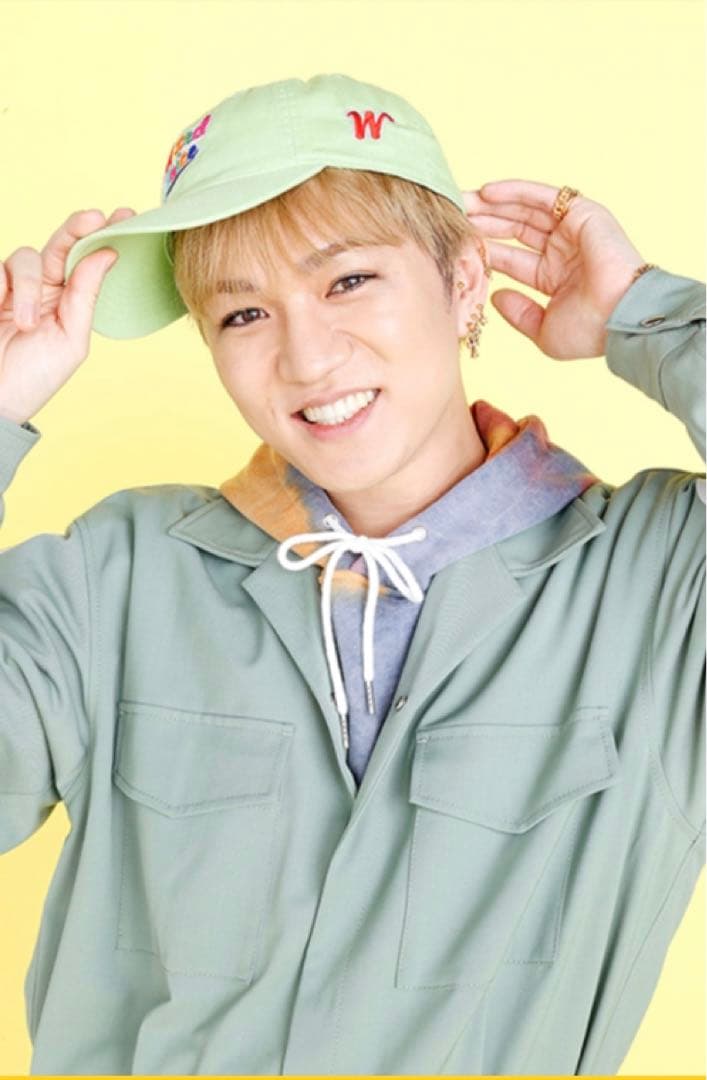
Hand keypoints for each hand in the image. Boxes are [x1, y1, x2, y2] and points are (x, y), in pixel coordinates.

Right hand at [0, 207, 135, 424]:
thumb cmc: (35, 378)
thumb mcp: (71, 340)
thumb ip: (85, 296)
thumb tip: (107, 254)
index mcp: (68, 300)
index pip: (87, 260)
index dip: (104, 236)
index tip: (126, 216)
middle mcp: (43, 288)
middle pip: (60, 244)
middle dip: (77, 228)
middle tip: (94, 218)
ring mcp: (13, 287)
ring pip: (26, 257)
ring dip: (27, 287)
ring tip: (28, 323)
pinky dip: (0, 287)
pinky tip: (2, 309)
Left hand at [463, 180, 647, 358]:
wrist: (621, 319)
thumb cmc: (589, 332)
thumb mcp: (543, 332)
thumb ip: (518, 314)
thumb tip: (494, 297)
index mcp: (552, 278)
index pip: (509, 259)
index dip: (483, 250)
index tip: (455, 245)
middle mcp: (560, 252)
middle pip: (512, 230)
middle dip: (482, 222)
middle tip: (450, 215)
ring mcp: (571, 231)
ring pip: (523, 211)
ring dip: (492, 204)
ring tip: (461, 200)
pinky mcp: (582, 213)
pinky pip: (542, 196)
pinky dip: (515, 191)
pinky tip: (487, 192)